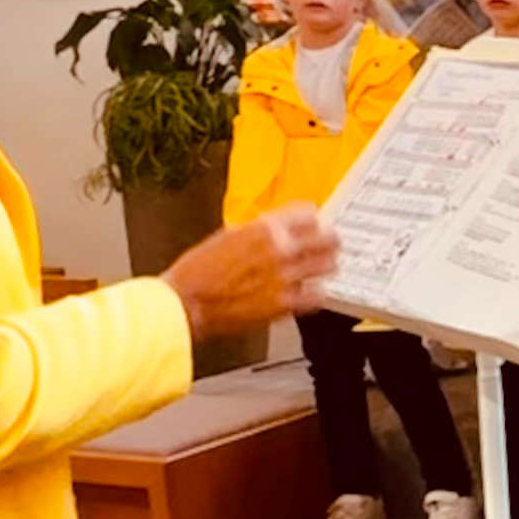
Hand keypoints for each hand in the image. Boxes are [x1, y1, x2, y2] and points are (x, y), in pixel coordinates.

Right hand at [167, 206, 336, 337]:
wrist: (187, 303)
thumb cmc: (198, 271)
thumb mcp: (227, 236)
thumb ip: (257, 233)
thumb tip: (275, 230)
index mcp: (263, 228)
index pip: (308, 214)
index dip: (313, 218)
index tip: (315, 222)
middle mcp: (279, 249)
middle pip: (326, 238)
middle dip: (330, 240)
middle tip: (332, 243)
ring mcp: (285, 277)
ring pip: (327, 266)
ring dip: (327, 265)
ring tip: (326, 267)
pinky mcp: (285, 304)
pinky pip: (317, 297)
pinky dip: (316, 294)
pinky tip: (312, 292)